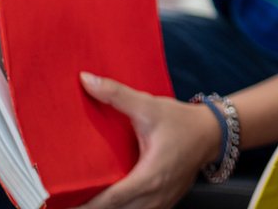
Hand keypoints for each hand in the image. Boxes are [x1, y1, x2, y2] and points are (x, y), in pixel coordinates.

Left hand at [76, 73, 222, 208]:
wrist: (213, 132)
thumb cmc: (183, 122)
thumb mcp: (149, 106)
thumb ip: (116, 94)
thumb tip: (87, 80)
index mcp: (150, 176)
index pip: (111, 200)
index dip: (86, 205)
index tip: (65, 203)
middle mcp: (156, 195)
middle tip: (66, 202)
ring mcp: (162, 202)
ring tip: (83, 203)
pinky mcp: (165, 202)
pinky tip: (110, 202)